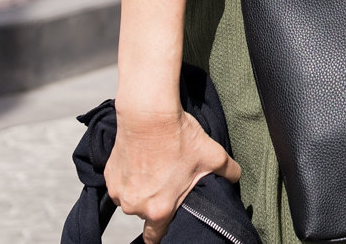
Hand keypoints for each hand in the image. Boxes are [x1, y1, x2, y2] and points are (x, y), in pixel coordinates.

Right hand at [106, 106, 240, 243]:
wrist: (148, 113)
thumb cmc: (179, 137)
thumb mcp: (214, 156)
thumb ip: (229, 173)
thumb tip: (235, 178)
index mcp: (159, 210)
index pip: (155, 237)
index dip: (161, 235)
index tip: (167, 227)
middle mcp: (135, 206)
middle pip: (147, 213)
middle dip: (158, 201)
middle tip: (170, 181)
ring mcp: (119, 191)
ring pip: (133, 198)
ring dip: (143, 189)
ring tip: (158, 166)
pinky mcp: (109, 175)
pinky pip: (121, 183)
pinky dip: (131, 176)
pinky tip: (144, 159)